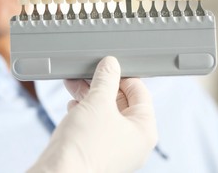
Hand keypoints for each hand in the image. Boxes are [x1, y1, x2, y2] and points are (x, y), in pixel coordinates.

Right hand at [28, 56, 156, 172]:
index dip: (123, 75)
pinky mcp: (97, 152)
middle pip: (121, 102)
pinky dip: (84, 112)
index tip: (109, 65)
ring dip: (89, 96)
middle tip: (88, 72)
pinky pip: (95, 125)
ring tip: (74, 84)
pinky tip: (73, 104)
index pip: (140, 93)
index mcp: (144, 131)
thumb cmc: (84, 146)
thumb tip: (110, 65)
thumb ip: (106, 79)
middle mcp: (132, 141)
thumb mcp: (98, 102)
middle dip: (101, 85)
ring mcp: (115, 148)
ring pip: (105, 113)